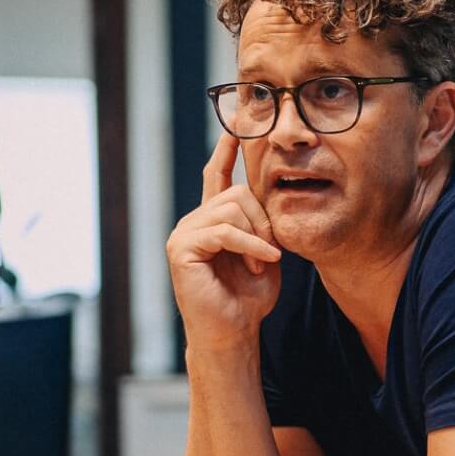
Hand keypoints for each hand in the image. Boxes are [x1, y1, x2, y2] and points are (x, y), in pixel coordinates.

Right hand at [166, 133, 281, 350]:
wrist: (233, 333)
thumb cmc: (250, 298)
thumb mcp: (265, 251)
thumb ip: (263, 222)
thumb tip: (272, 192)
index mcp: (212, 219)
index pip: (216, 175)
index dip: (227, 149)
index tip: (238, 122)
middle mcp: (193, 221)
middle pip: (236, 192)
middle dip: (264, 219)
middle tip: (271, 251)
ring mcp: (184, 233)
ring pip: (231, 208)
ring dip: (258, 236)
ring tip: (262, 262)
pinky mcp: (181, 249)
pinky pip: (223, 230)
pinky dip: (249, 244)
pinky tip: (262, 261)